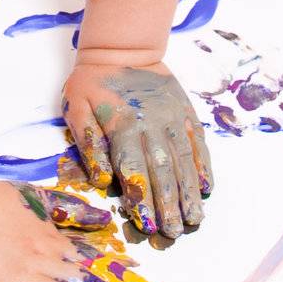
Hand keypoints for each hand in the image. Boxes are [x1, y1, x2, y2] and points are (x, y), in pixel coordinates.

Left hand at [61, 60, 213, 237]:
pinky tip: (206, 189)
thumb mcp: (77, 107)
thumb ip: (88, 143)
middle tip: (174, 233)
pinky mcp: (184, 112)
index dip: (142, 200)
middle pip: (163, 171)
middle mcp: (152, 123)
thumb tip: (104, 179)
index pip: (134, 170)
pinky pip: (197, 142)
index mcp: (123, 125)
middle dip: (169, 205)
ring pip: (183, 160)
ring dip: (189, 193)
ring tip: (194, 220)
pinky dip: (202, 166)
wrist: (122, 48)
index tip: (147, 226)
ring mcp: (172, 117)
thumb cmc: (93, 82)